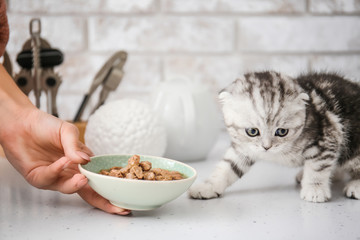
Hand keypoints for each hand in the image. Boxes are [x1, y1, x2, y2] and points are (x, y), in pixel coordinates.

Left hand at [0, 108, 130, 214]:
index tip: (123, 198)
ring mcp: (54, 177)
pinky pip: (50, 179)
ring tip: (83, 177)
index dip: (110, 190)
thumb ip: (76, 147)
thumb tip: (87, 161)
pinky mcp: (38, 177)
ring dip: (76, 184)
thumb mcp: (68, 131)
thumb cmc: (46, 126)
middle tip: (114, 205)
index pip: (99, 180)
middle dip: (102, 201)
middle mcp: (69, 173)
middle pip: (89, 192)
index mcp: (81, 164)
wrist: (21, 122)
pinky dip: (57, 170)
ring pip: (69, 189)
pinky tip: (63, 161)